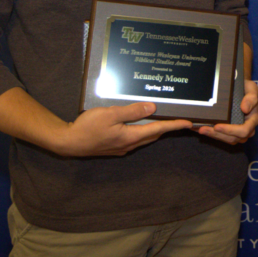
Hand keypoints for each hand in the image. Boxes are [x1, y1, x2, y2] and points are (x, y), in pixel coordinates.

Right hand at [59, 102, 191, 156]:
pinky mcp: (114, 147)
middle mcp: (129, 145)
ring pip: (144, 137)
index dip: (174, 125)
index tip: (188, 123)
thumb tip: (153, 108)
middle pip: (153, 135)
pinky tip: (139, 124)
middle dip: (167, 128)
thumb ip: (132, 111)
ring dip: (154, 130)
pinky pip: (134, 138)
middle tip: (179, 120)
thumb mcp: (110, 114)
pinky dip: (142, 131)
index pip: (158, 130)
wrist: (68, 142)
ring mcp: (121, 147)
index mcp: (130, 137)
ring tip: (163, 120)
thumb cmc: (87, 127)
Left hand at [198, 81, 257, 143]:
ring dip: (212, 136)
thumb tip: (245, 109)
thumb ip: (251, 98)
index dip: (230, 131)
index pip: (244, 131)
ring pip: (226, 139)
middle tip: (203, 129)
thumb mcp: (251, 89)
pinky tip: (199, 128)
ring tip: (200, 129)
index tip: (217, 126)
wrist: (240, 88)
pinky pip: (221, 136)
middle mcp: (247, 128)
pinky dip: (210, 133)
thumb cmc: (246, 89)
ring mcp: (237, 131)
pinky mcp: (229, 131)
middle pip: (233, 138)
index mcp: (253, 120)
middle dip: (217, 135)